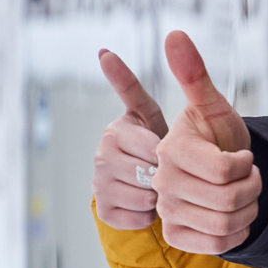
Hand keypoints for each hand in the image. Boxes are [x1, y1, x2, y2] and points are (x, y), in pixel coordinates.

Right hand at [91, 50, 170, 228]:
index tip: (143, 130)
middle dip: (168, 172)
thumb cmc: (161, 142)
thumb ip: (140, 88)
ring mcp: (99, 182)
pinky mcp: (103, 209)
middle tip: (167, 167)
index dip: (159, 147)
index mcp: (117, 129)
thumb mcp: (157, 114)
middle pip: (151, 171)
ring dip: (162, 195)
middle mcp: (102, 154)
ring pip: (146, 195)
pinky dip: (151, 214)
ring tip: (160, 183)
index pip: (150, 142)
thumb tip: (103, 51)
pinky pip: (139, 216)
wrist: (155, 181)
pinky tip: (150, 201)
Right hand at [154, 30, 261, 255]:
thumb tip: (175, 33)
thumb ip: (194, 74)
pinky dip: (237, 233)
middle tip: (249, 176)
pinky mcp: (174, 234)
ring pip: (225, 224)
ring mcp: (163, 209)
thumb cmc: (217, 135)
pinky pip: (217, 244)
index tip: (242, 156)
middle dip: (252, 188)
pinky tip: (235, 217)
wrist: (221, 173)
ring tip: (245, 195)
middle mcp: (159, 180)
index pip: (225, 171)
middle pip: (227, 200)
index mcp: (167, 149)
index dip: (245, 166)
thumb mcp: (212, 106)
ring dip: (248, 210)